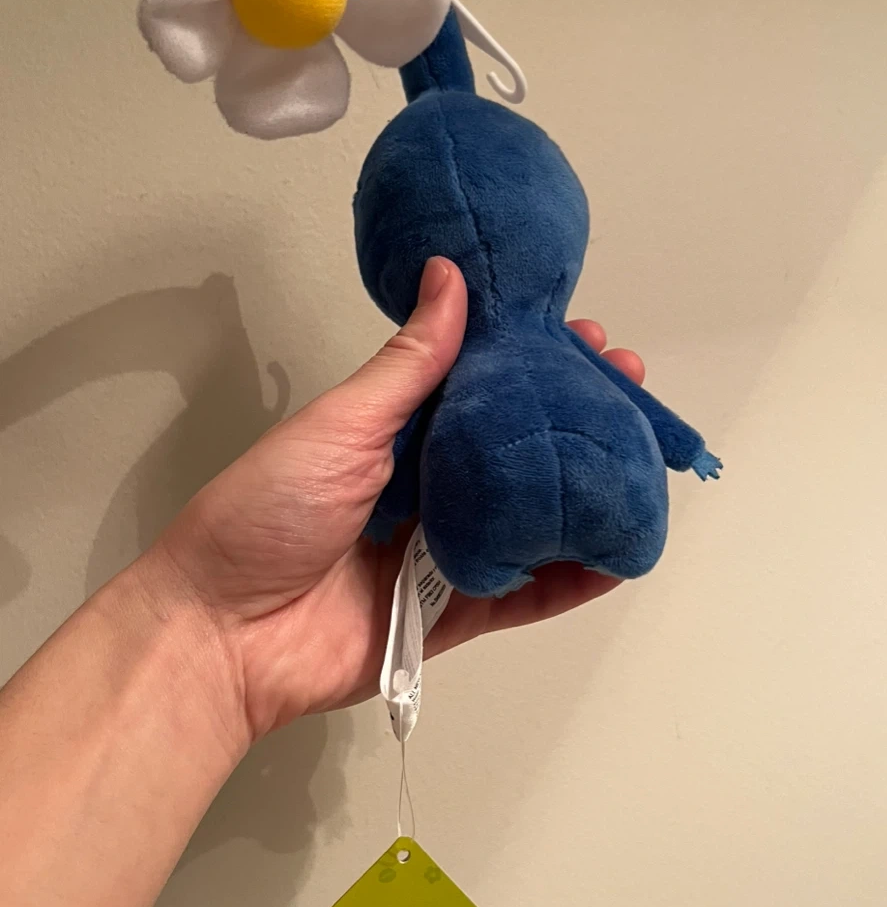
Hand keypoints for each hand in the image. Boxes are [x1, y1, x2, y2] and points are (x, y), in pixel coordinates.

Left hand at [152, 259, 646, 741]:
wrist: (224, 633)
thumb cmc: (269, 512)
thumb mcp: (341, 425)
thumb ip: (409, 364)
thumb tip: (449, 273)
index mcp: (394, 435)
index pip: (480, 386)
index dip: (531, 359)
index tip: (583, 332)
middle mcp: (427, 489)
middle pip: (516, 450)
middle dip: (575, 417)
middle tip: (628, 384)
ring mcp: (445, 555)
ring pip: (533, 518)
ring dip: (588, 487)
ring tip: (643, 451)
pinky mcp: (455, 615)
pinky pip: (528, 593)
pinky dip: (576, 578)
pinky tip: (625, 549)